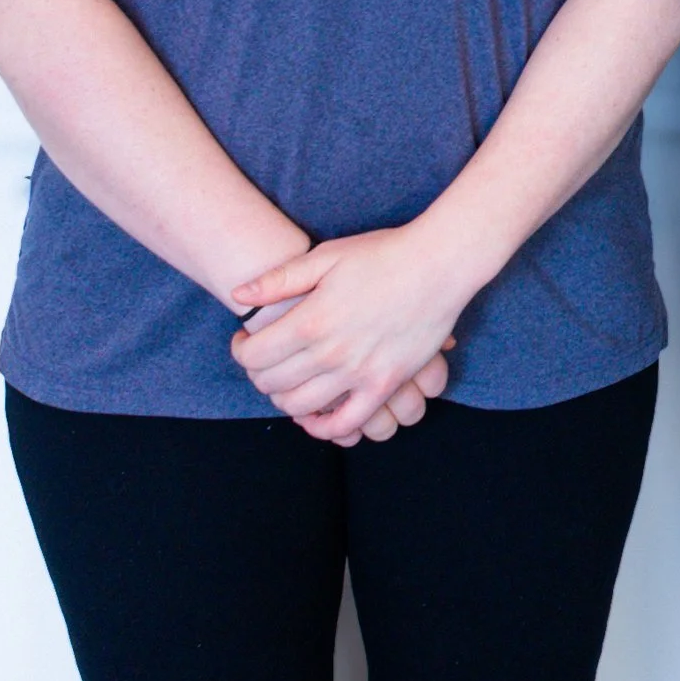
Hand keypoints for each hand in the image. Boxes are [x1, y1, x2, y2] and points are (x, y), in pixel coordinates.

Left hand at [229, 223, 473, 443]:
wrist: (440, 263)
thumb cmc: (383, 253)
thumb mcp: (326, 256)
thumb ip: (280, 278)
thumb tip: (239, 295)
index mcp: (311, 321)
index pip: (253, 355)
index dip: (240, 351)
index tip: (245, 341)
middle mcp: (330, 353)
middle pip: (272, 384)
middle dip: (258, 373)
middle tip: (266, 359)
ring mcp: (359, 373)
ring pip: (300, 407)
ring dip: (284, 398)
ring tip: (290, 380)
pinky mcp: (384, 384)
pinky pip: (346, 424)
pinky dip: (324, 427)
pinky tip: (317, 413)